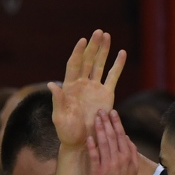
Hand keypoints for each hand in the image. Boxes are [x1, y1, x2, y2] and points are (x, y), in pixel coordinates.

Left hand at [49, 30, 126, 148]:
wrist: (82, 142)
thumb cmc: (67, 132)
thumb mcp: (60, 118)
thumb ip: (58, 101)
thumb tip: (52, 85)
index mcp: (69, 87)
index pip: (74, 65)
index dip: (78, 52)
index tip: (83, 40)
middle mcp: (82, 84)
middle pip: (88, 60)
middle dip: (93, 46)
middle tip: (98, 32)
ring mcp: (94, 88)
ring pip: (100, 65)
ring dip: (103, 51)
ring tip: (107, 35)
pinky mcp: (106, 94)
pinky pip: (113, 77)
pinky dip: (117, 65)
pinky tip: (122, 53)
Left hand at [87, 110, 139, 174]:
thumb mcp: (133, 169)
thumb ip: (132, 153)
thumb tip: (128, 139)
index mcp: (127, 157)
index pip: (121, 135)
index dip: (116, 123)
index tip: (112, 113)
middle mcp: (119, 159)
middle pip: (112, 136)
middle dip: (106, 122)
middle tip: (100, 111)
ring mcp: (108, 165)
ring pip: (104, 143)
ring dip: (99, 129)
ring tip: (95, 119)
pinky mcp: (97, 172)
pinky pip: (94, 156)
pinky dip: (92, 146)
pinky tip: (89, 137)